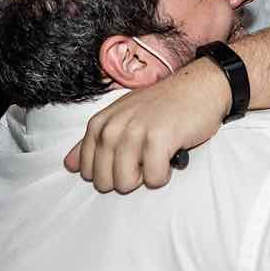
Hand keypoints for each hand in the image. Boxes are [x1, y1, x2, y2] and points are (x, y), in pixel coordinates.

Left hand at [65, 60, 232, 192]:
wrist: (200, 87)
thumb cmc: (163, 105)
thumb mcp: (121, 117)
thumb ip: (93, 142)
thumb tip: (69, 166)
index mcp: (100, 123)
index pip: (86, 169)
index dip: (109, 173)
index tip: (127, 159)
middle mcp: (113, 127)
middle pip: (104, 181)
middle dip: (126, 178)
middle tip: (145, 158)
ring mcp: (135, 132)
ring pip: (125, 183)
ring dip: (145, 178)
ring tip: (157, 156)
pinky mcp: (158, 139)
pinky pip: (153, 180)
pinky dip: (164, 175)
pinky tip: (171, 156)